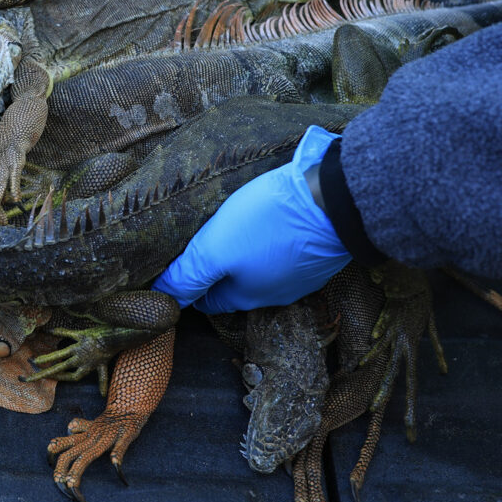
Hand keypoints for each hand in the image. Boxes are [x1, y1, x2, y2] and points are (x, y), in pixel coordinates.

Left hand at [153, 127, 350, 313]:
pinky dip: (274, 239)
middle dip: (220, 268)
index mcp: (249, 296)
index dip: (192, 285)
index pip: (210, 301)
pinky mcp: (320, 249)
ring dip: (248, 253)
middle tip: (204, 241)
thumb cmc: (271, 224)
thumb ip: (189, 275)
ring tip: (235, 227)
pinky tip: (269, 219)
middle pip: (237, 284)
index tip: (181, 266)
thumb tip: (164, 298)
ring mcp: (303, 273)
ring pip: (263, 267)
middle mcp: (277, 293)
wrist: (338, 201)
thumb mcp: (217, 248)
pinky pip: (287, 249)